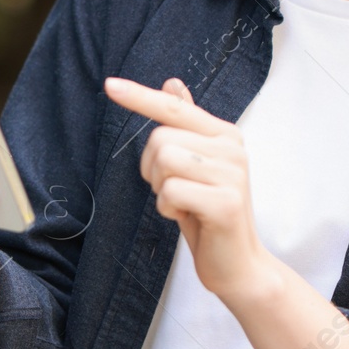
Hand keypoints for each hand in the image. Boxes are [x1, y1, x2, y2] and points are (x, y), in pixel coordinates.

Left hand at [103, 75, 277, 304]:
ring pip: (164, 161)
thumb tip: (172, 83)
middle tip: (175, 192)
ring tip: (184, 204)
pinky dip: (168, 208)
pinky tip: (188, 217)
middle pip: (160, 138)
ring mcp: (232, 174)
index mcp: (225, 134)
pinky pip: (170, 192)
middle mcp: (232, 148)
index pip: (175, 108)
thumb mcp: (196, 166)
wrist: (239, 265)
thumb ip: (187, 126)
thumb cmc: (210, 214)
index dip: (140, 97)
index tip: (110, 85)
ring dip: (160, 189)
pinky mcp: (226, 202)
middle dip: (152, 169)